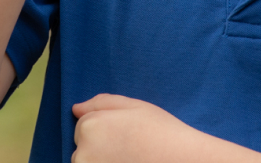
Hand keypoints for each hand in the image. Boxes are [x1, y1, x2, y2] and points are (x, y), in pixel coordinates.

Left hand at [72, 95, 260, 162]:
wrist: (185, 161)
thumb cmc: (161, 132)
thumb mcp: (133, 106)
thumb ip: (101, 104)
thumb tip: (75, 108)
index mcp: (89, 127)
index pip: (83, 127)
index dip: (106, 129)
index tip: (126, 135)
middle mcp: (83, 154)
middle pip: (83, 149)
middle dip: (101, 148)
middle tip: (130, 149)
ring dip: (104, 160)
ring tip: (132, 159)